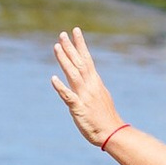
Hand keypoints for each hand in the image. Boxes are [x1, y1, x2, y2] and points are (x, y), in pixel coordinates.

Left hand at [52, 28, 121, 148]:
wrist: (112, 133)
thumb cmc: (106, 118)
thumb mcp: (101, 97)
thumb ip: (92, 87)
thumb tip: (90, 79)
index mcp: (95, 83)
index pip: (87, 59)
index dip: (80, 45)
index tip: (75, 31)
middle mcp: (90, 86)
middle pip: (79, 63)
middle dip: (71, 48)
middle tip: (63, 34)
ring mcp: (84, 96)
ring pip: (73, 74)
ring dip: (64, 60)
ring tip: (57, 47)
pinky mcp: (78, 108)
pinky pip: (68, 96)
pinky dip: (61, 87)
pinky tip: (53, 79)